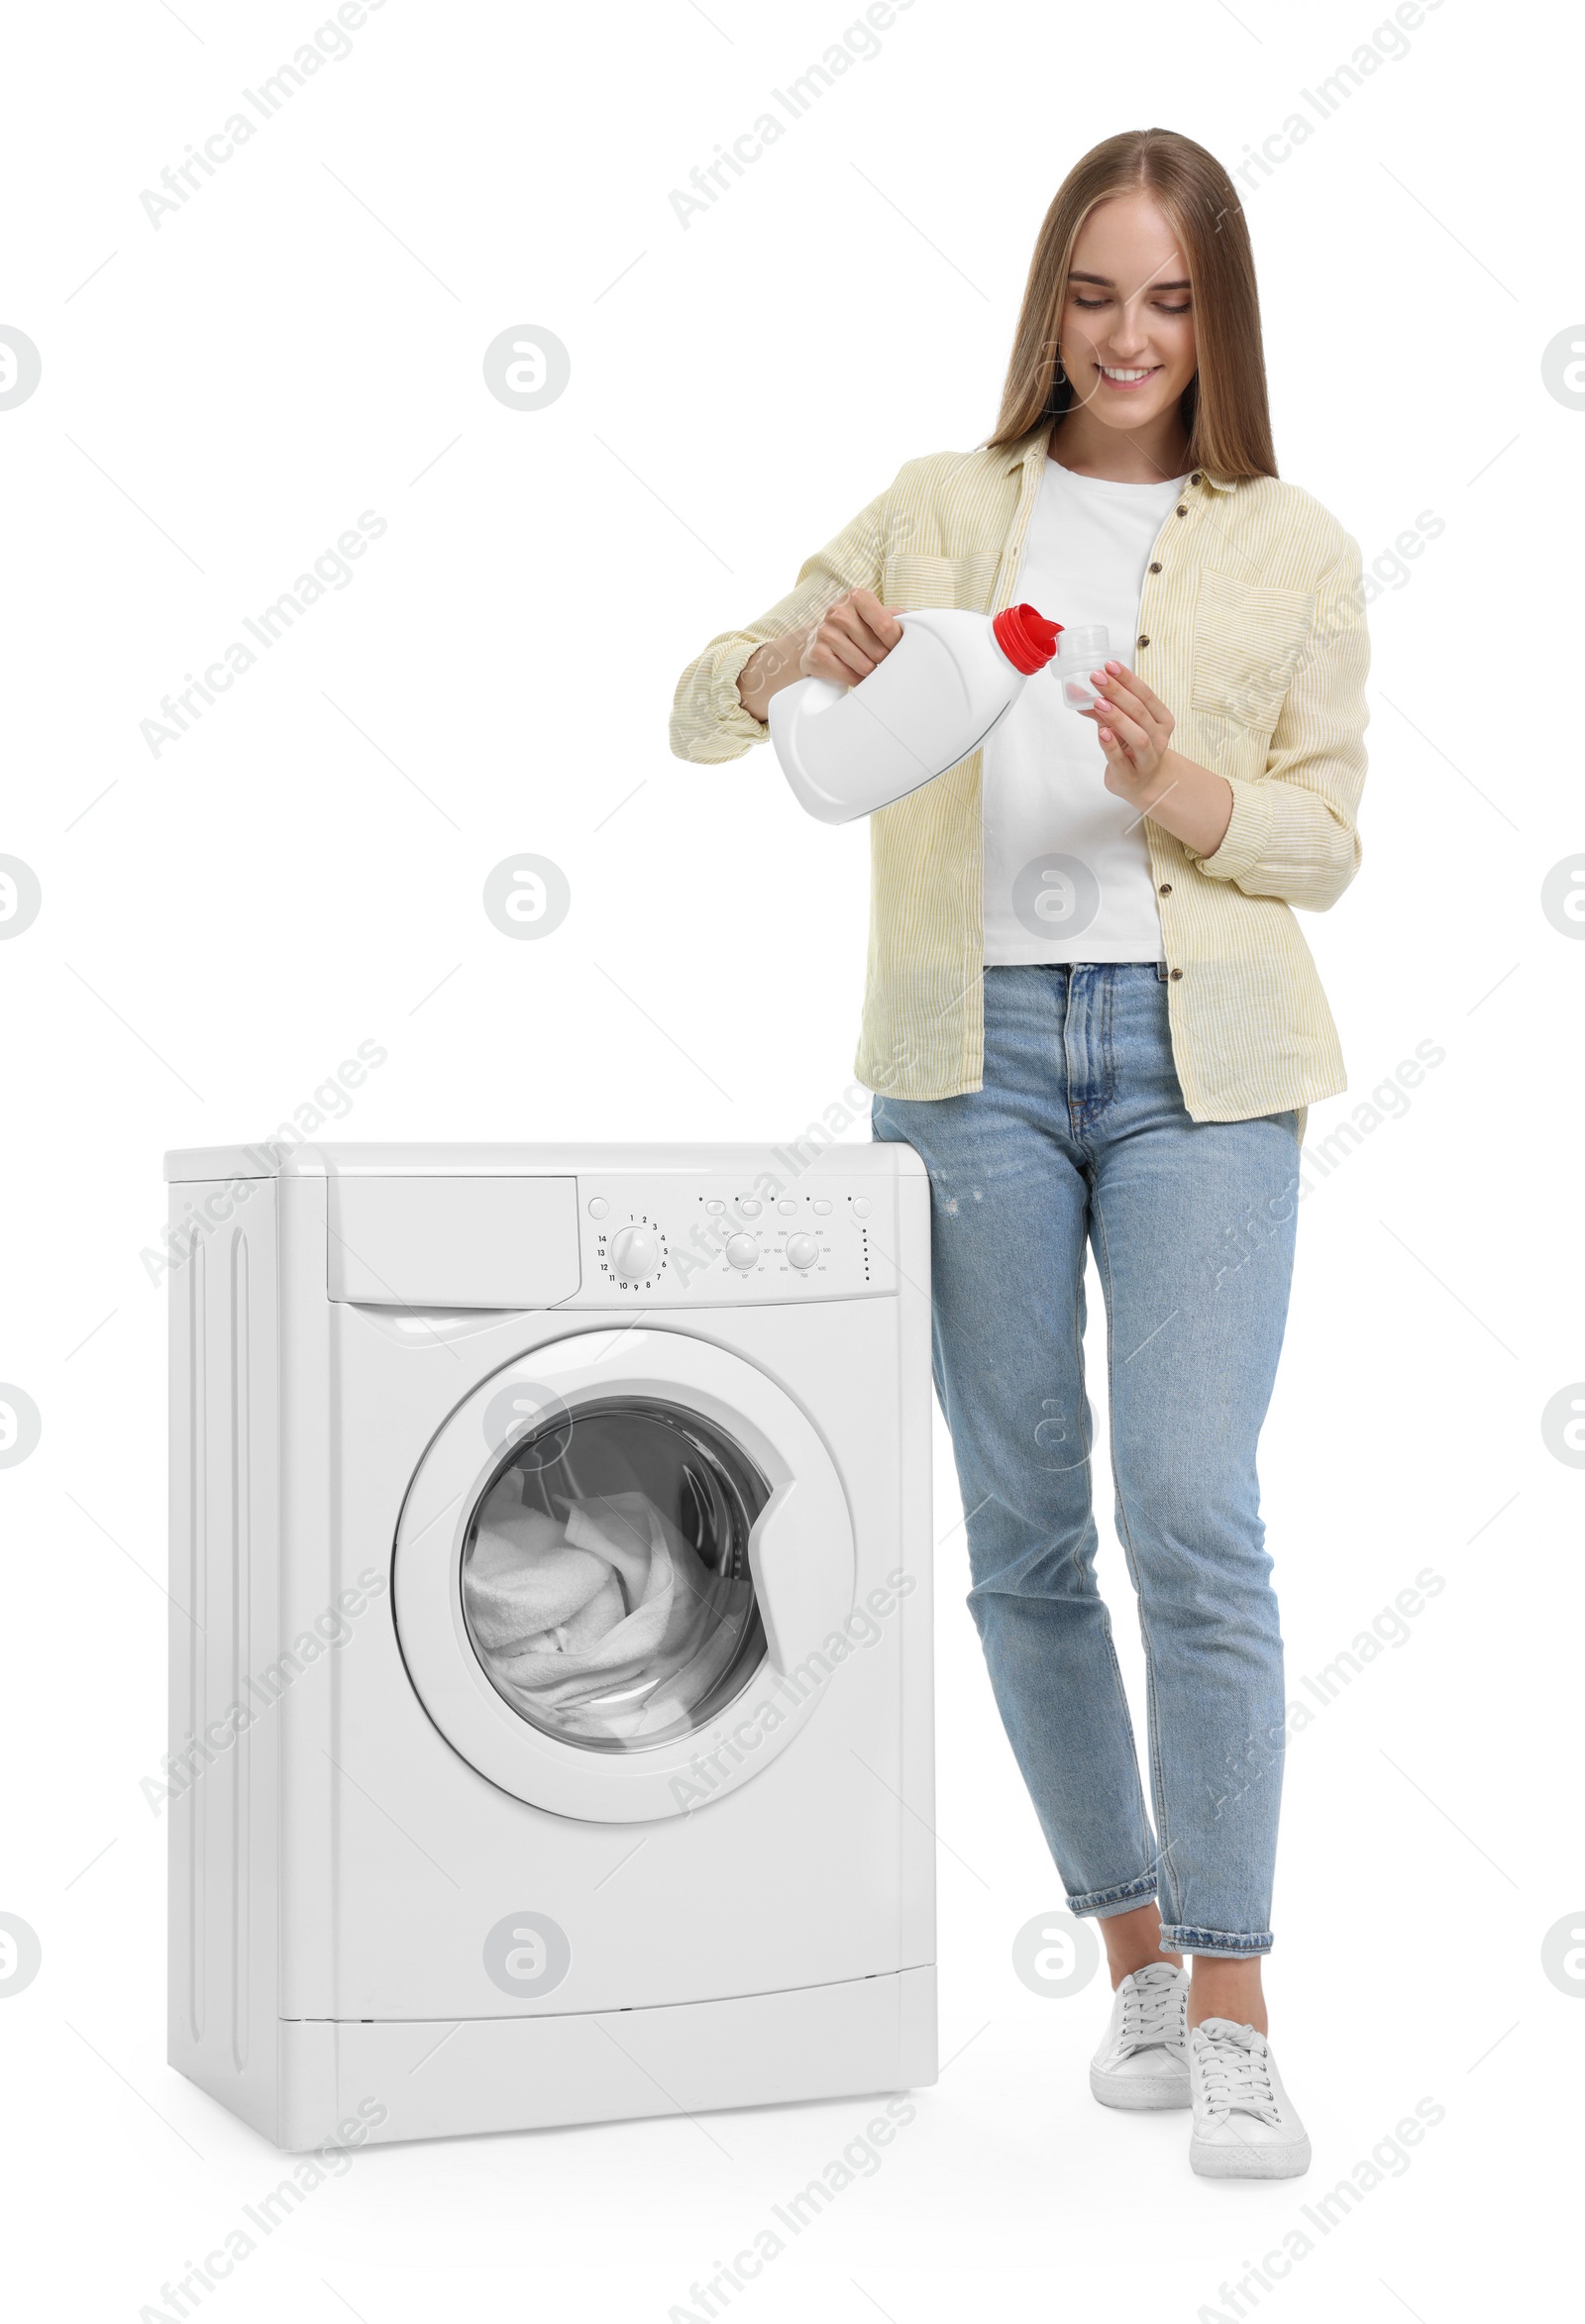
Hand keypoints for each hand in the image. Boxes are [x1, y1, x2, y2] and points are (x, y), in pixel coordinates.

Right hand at [800, 587, 903, 685]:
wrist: (816, 640)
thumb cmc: (854, 627)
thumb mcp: (873, 614)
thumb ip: (896, 617)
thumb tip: (920, 625)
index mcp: (857, 597)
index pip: (886, 626)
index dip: (898, 644)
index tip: (899, 650)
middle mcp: (838, 612)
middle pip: (877, 650)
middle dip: (885, 660)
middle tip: (883, 660)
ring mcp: (825, 633)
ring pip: (865, 666)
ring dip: (872, 672)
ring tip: (869, 666)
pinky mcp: (817, 655)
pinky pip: (849, 676)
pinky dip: (858, 681)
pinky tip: (857, 675)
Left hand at [1078, 659, 1175, 800]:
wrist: (1141, 783)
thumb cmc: (1131, 747)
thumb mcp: (1119, 724)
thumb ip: (1100, 707)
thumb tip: (1074, 689)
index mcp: (1161, 719)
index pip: (1146, 694)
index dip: (1128, 679)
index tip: (1109, 665)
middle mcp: (1159, 738)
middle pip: (1140, 711)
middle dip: (1118, 693)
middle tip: (1098, 678)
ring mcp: (1147, 758)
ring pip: (1137, 736)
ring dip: (1117, 717)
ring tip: (1098, 703)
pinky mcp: (1131, 776)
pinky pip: (1121, 760)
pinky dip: (1111, 745)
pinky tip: (1102, 733)